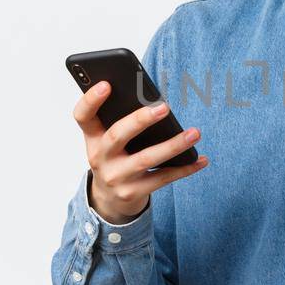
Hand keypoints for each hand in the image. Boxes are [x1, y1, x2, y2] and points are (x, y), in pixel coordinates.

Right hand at [73, 82, 207, 223]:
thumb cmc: (116, 158)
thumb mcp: (109, 141)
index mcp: (92, 138)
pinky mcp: (132, 193)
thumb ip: (122, 121)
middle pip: (117, 135)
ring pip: (146, 158)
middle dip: (140, 120)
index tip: (107, 84)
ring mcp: (115, 177)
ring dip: (173, 145)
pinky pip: (162, 178)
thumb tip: (156, 101)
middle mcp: (99, 158)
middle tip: (165, 107)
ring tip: (195, 133)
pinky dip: (184, 168)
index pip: (83, 116)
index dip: (91, 100)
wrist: (109, 200)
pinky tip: (201, 159)